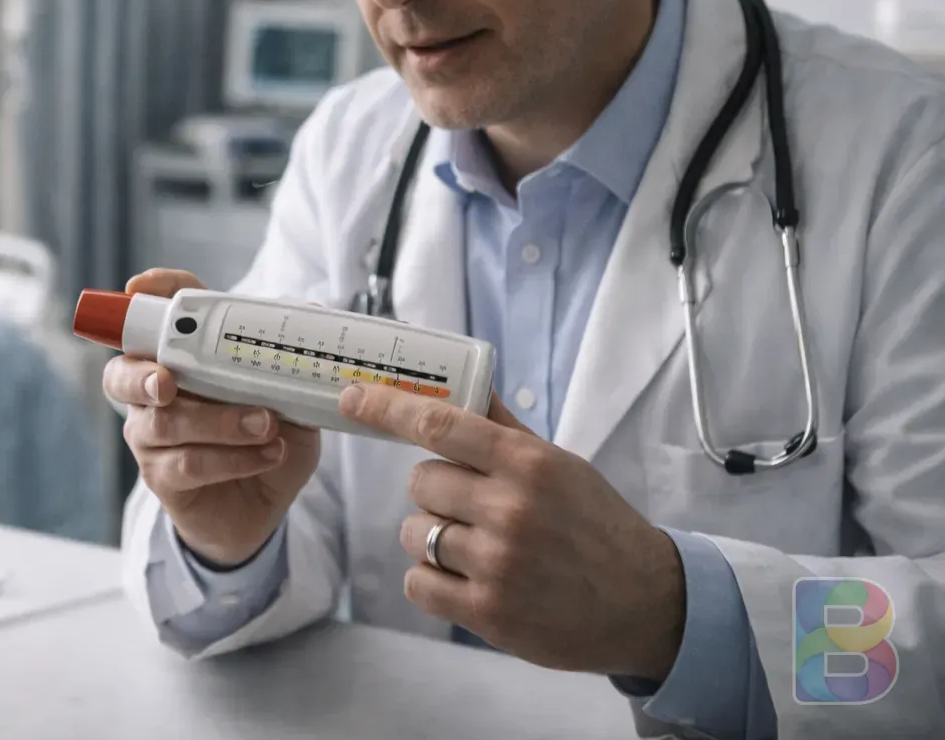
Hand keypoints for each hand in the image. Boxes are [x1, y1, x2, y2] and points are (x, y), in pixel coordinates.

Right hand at [105, 269, 321, 566]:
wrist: (263, 504)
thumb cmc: (267, 437)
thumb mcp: (290, 395)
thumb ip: (290, 360)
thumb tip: (308, 311)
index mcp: (181, 357)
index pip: (156, 317)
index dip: (146, 297)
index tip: (139, 289)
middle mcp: (155, 391)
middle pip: (124, 373)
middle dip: (144, 375)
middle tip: (170, 383)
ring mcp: (152, 436)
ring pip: (165, 422)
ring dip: (218, 421)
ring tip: (267, 424)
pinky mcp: (163, 476)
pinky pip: (188, 463)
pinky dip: (233, 457)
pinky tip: (268, 454)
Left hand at [340, 384, 686, 681]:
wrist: (644, 603)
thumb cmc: (596, 525)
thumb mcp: (560, 465)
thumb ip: (505, 429)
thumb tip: (466, 385)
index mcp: (527, 464)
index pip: (439, 423)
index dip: (386, 407)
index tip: (353, 397)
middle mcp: (510, 509)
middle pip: (420, 481)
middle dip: (435, 491)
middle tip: (473, 506)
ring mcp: (497, 564)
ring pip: (413, 532)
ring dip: (431, 537)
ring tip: (476, 546)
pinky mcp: (489, 613)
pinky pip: (419, 582)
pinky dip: (431, 579)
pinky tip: (466, 578)